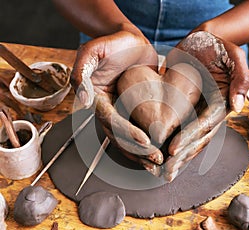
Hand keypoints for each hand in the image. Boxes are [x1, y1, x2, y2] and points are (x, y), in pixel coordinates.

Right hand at [71, 28, 163, 171]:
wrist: (130, 41)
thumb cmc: (112, 44)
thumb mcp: (92, 52)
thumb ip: (82, 73)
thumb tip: (83, 103)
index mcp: (97, 99)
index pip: (111, 120)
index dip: (127, 132)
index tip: (146, 141)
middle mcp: (109, 109)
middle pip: (120, 136)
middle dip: (138, 150)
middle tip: (157, 159)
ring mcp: (123, 112)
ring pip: (129, 139)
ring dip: (143, 154)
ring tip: (159, 164)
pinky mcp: (136, 111)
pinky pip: (141, 129)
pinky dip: (150, 143)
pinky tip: (161, 152)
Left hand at [163, 31, 248, 180]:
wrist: (203, 42)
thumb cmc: (220, 48)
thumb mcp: (235, 57)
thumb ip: (240, 79)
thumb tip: (236, 107)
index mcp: (220, 104)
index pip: (204, 125)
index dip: (189, 138)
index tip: (173, 149)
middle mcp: (208, 113)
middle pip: (195, 139)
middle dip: (181, 157)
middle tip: (165, 172)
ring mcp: (195, 113)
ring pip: (185, 139)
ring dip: (174, 156)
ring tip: (160, 170)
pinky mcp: (183, 108)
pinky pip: (175, 128)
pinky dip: (167, 141)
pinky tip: (157, 153)